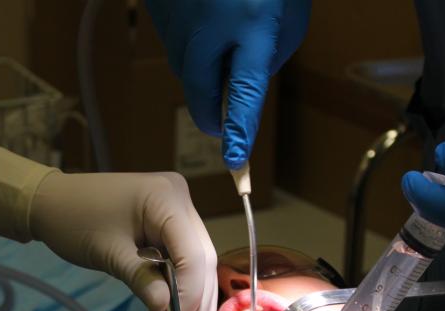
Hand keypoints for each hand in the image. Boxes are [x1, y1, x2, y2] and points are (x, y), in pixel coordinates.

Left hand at [0, 142, 217, 310]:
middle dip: (197, 301)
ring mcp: (179, 207)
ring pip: (198, 258)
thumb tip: (166, 310)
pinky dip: (184, 283)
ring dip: (195, 296)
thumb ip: (140, 279)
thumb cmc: (74, 221)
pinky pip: (185, 254)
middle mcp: (181, 197)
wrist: (53, 199)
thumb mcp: (108, 253)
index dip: (189, 295)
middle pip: (202, 256)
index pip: (191, 254)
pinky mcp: (172, 220)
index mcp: (167, 198)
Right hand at [145, 0, 310, 169]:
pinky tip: (203, 20)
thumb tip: (242, 87)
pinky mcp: (157, 6)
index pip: (245, 93)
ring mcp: (178, 15)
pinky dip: (188, 42)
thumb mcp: (287, 14)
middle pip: (201, 92)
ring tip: (221, 46)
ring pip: (183, 66)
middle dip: (210, 114)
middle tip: (219, 124)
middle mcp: (211, 24)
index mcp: (254, 24)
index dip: (238, 131)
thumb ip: (268, 55)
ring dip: (201, 70)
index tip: (234, 161)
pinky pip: (171, 40)